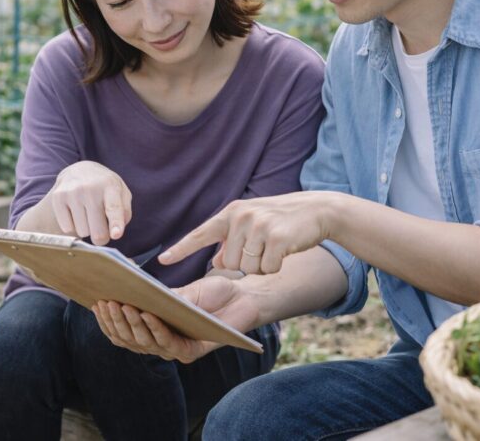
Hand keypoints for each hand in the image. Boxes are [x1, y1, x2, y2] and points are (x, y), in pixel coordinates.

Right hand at [50, 161, 132, 244]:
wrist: (79, 170)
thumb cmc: (105, 189)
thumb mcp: (121, 194)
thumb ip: (124, 213)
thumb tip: (115, 232)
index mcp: (110, 186)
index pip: (113, 207)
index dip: (116, 223)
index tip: (116, 234)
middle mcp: (90, 188)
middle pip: (98, 231)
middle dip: (101, 237)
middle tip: (101, 228)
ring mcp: (72, 192)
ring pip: (82, 231)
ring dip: (87, 229)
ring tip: (87, 214)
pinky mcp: (58, 197)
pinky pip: (67, 228)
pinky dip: (72, 226)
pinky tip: (75, 213)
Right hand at [91, 275, 257, 363]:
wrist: (242, 296)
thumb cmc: (211, 292)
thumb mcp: (180, 290)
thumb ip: (157, 297)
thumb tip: (127, 291)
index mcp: (153, 329)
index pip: (123, 332)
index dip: (108, 321)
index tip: (95, 303)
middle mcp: (162, 343)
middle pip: (130, 339)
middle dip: (116, 321)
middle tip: (107, 302)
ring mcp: (176, 350)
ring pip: (145, 343)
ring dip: (132, 325)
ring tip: (124, 305)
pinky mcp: (192, 352)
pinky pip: (168, 343)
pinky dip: (156, 328)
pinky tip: (147, 314)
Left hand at [159, 193, 331, 273]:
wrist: (317, 210)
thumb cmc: (281, 221)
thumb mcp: (252, 224)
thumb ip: (232, 240)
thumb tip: (215, 262)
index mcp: (231, 213)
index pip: (201, 233)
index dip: (181, 249)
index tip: (162, 260)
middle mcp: (241, 217)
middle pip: (228, 263)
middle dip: (245, 265)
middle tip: (262, 249)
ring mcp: (259, 225)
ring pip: (247, 269)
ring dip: (261, 267)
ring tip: (274, 248)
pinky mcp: (276, 238)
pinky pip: (267, 269)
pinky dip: (275, 267)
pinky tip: (284, 252)